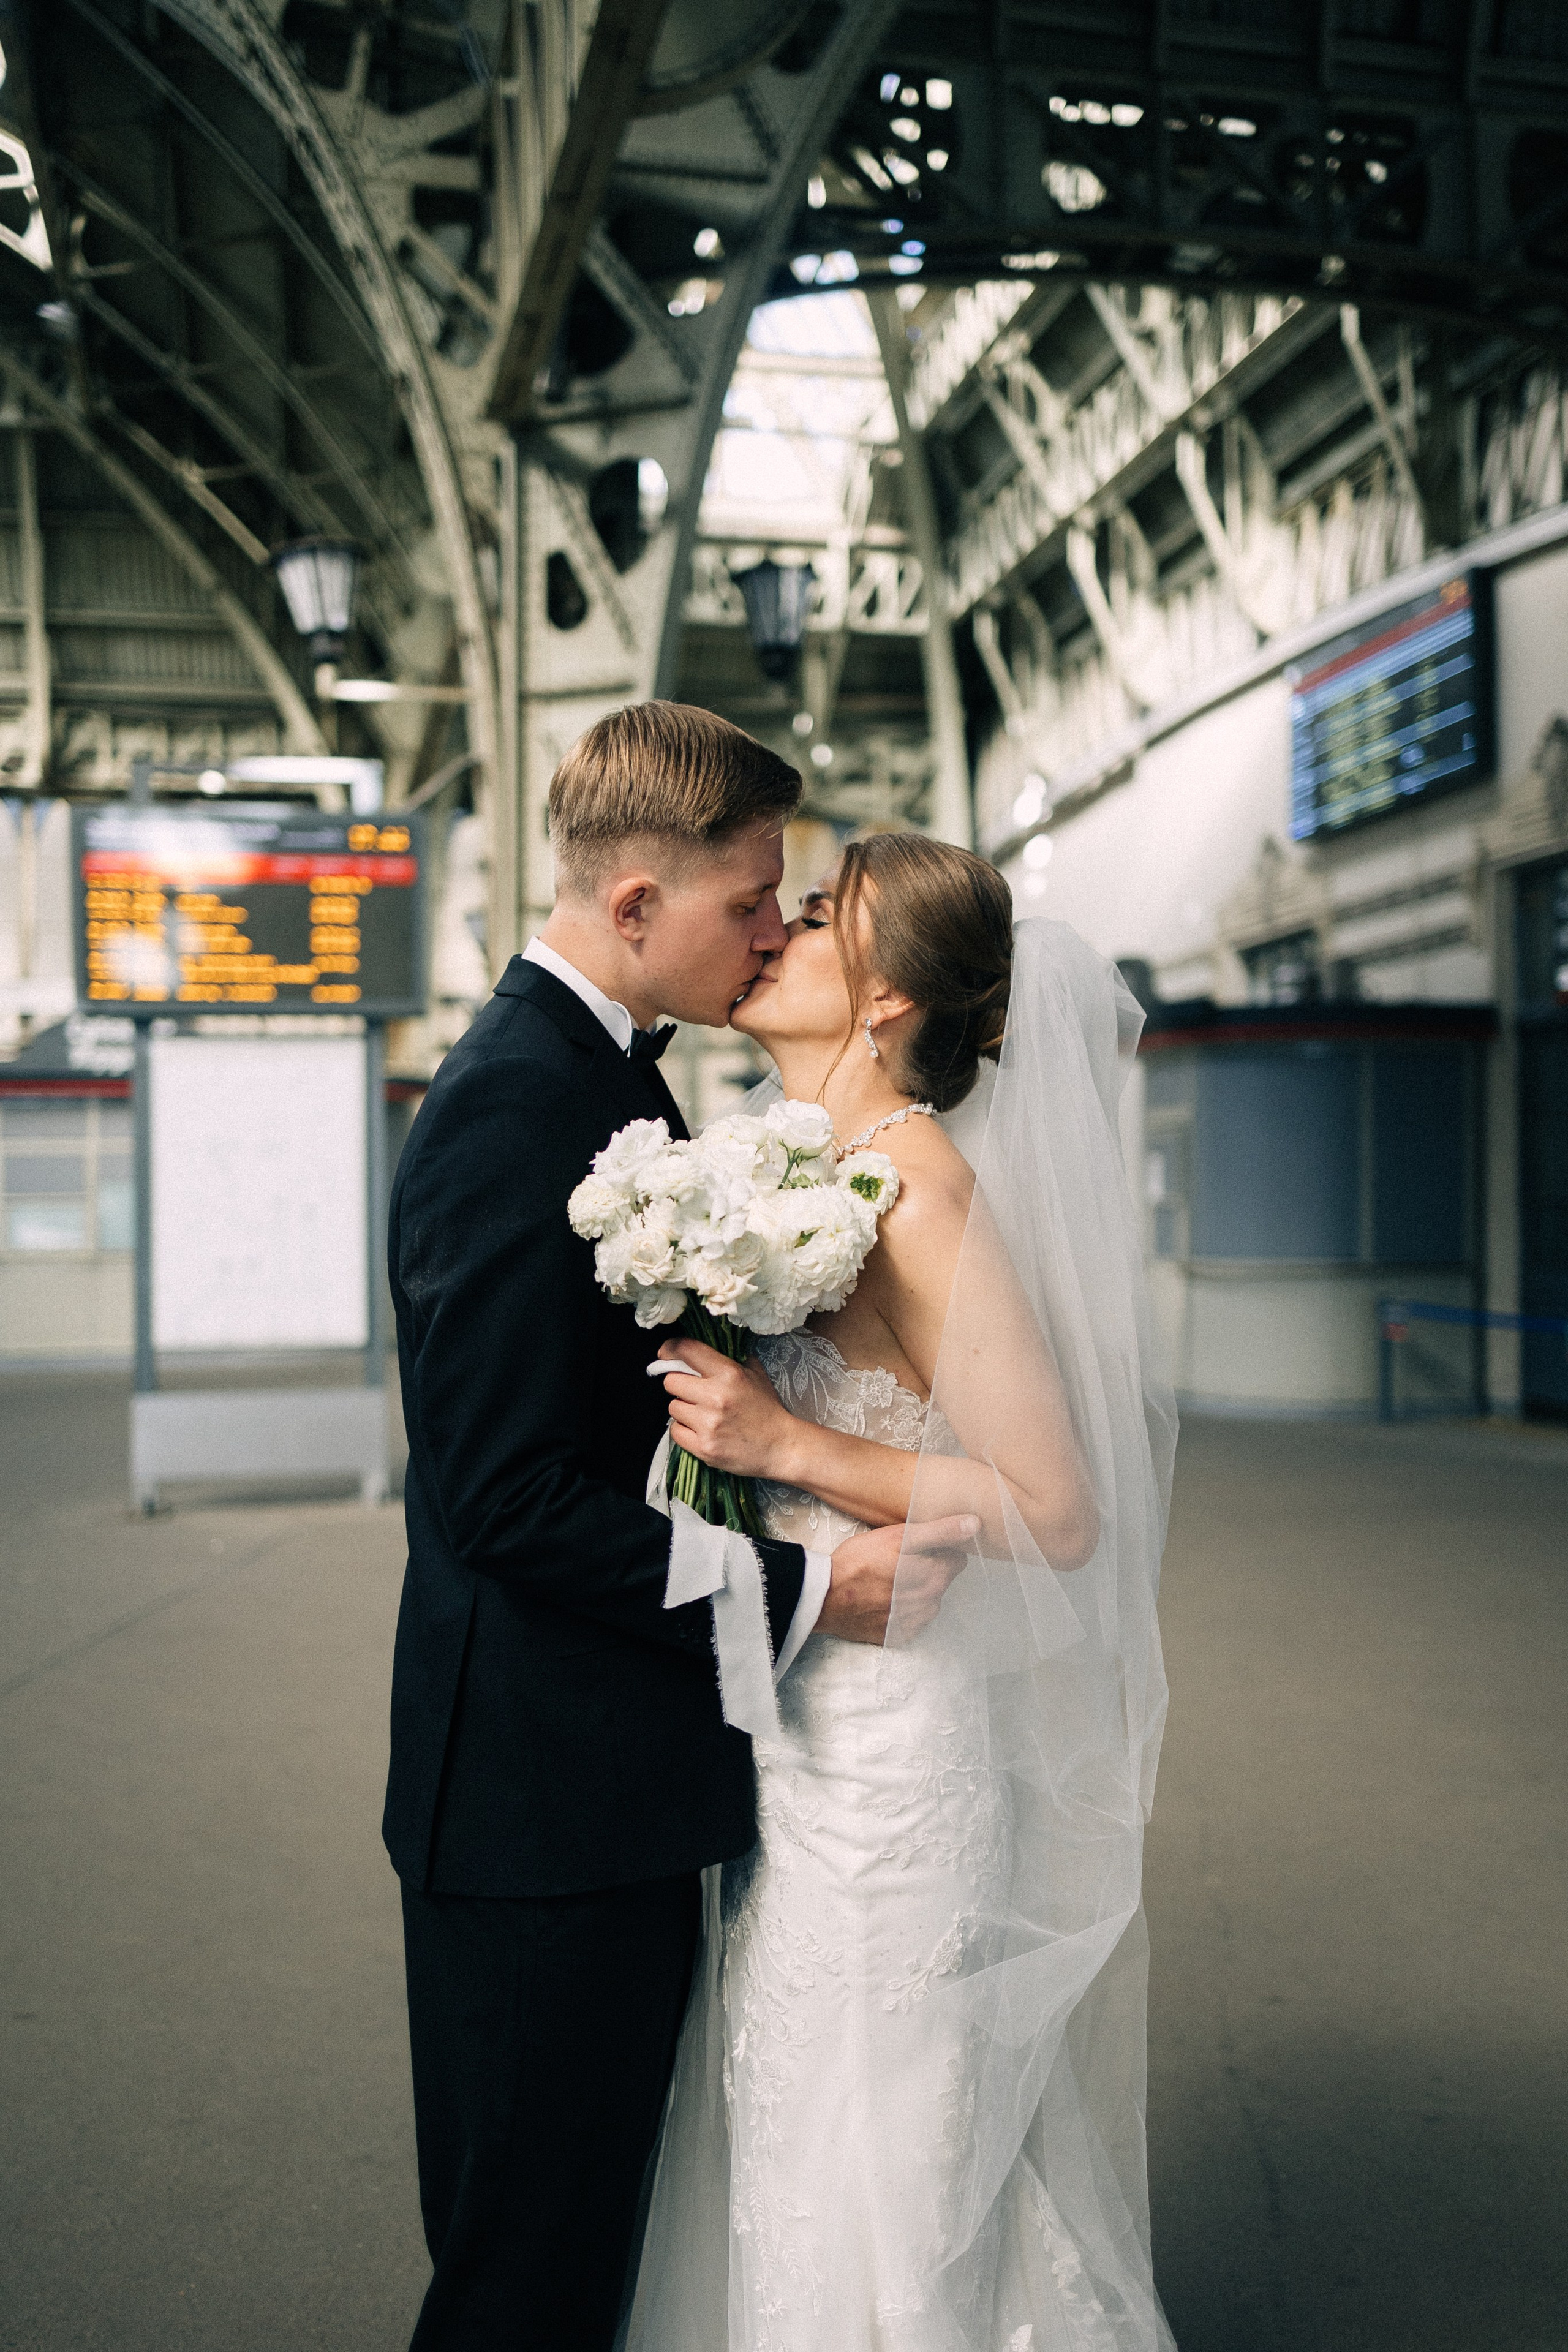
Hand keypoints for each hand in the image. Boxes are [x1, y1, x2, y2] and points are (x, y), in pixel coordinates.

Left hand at [656, 1340, 794, 1478]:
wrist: (780, 1447)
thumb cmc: (766, 1410)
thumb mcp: (755, 1374)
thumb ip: (731, 1359)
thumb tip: (702, 1351)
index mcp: (729, 1373)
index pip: (686, 1350)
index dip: (670, 1349)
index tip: (665, 1353)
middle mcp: (716, 1396)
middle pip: (671, 1381)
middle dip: (679, 1385)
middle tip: (692, 1392)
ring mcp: (708, 1423)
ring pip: (673, 1407)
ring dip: (683, 1410)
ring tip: (702, 1414)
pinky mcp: (703, 1447)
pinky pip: (675, 1431)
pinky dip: (684, 1430)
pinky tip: (700, 1430)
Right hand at [819, 1515, 978, 1645]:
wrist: (824, 1597)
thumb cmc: (860, 1561)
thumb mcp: (899, 1537)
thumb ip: (940, 1532)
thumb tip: (975, 1525)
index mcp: (936, 1578)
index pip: (956, 1558)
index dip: (937, 1549)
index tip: (916, 1546)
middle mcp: (931, 1605)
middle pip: (941, 1579)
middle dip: (926, 1568)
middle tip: (897, 1560)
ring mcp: (914, 1623)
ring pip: (927, 1599)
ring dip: (914, 1589)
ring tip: (887, 1579)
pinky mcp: (897, 1635)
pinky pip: (910, 1619)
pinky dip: (901, 1608)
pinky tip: (882, 1598)